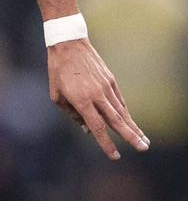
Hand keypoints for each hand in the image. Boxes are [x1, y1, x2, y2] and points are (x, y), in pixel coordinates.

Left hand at [47, 39, 148, 159]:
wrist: (69, 44)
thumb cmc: (58, 71)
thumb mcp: (57, 95)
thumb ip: (72, 113)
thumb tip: (87, 128)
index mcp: (81, 100)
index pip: (97, 127)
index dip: (106, 143)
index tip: (115, 155)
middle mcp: (96, 95)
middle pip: (116, 121)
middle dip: (131, 136)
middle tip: (144, 149)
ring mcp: (106, 86)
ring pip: (122, 111)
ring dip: (133, 126)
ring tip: (143, 139)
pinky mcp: (110, 79)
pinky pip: (119, 100)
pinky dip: (125, 112)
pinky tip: (130, 122)